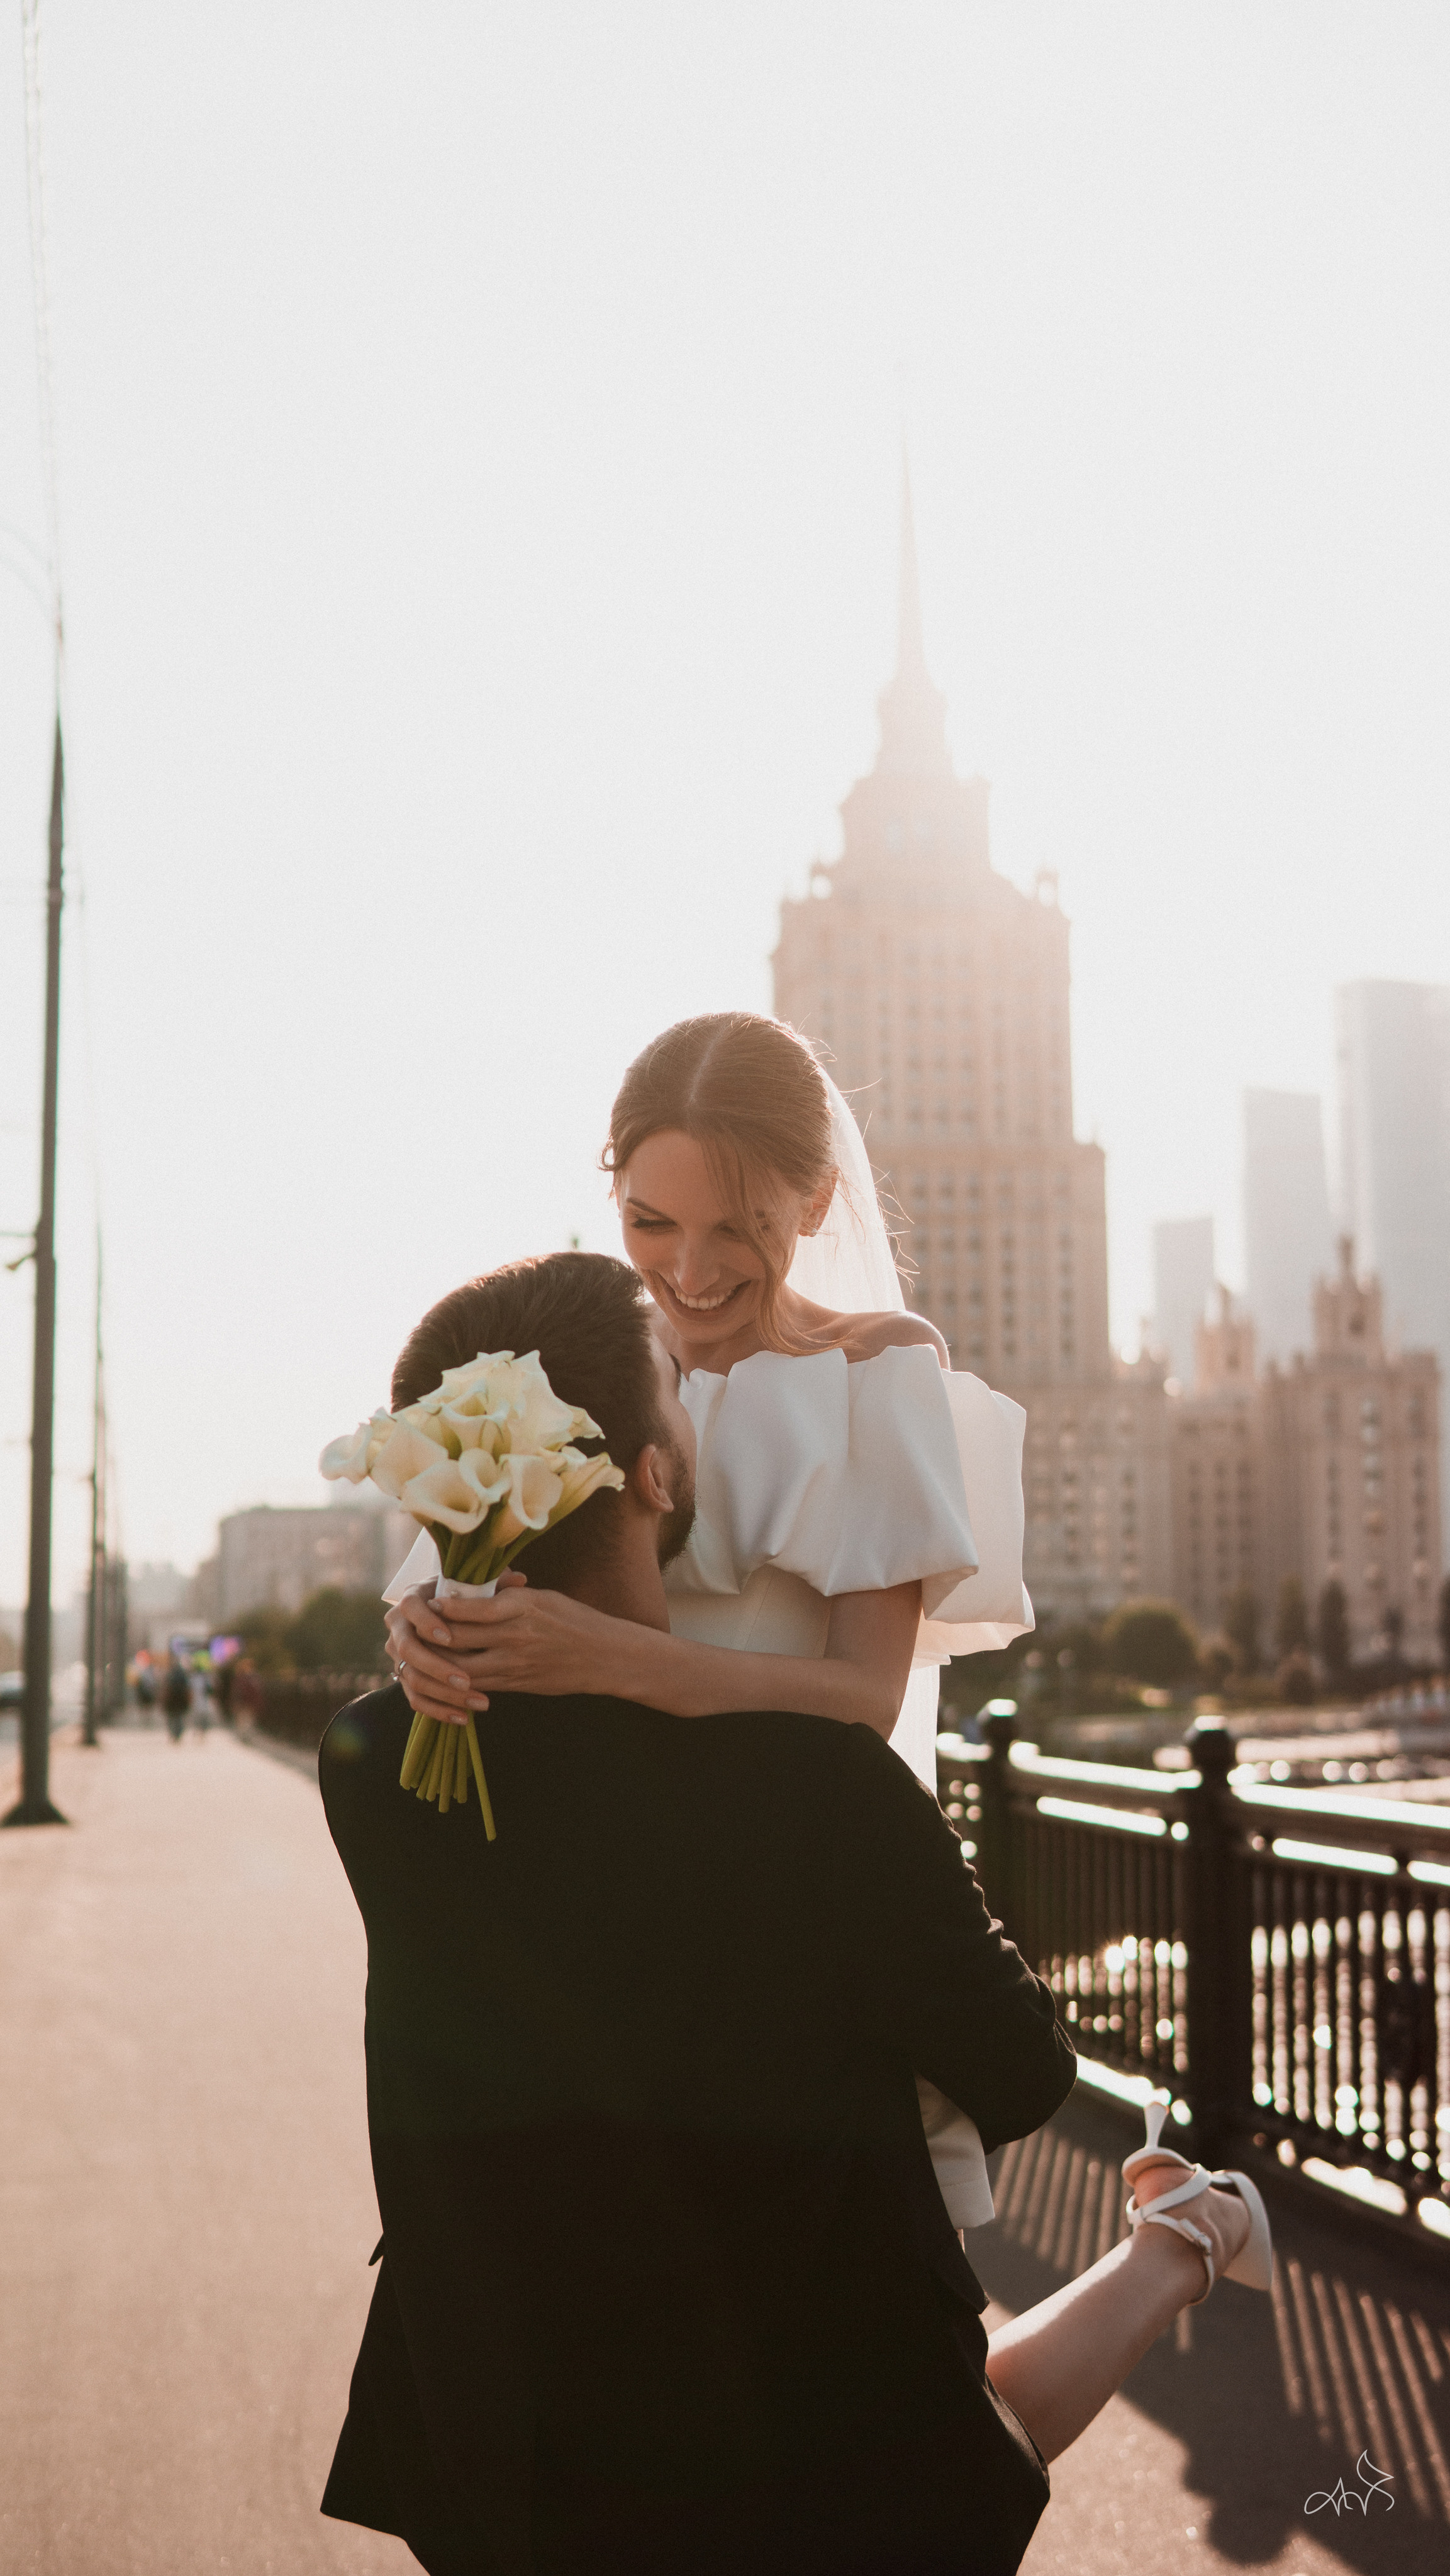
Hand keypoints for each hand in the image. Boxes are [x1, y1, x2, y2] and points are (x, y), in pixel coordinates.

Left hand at [385, 1576, 615, 1721]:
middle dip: (432, 1635)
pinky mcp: (517, 1684)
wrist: (605, 1656)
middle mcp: (516, 1635)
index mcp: (523, 1606)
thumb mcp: (542, 1597)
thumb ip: (508, 1597)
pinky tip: (447, 1673)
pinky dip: (459, 1680)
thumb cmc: (574, 1619)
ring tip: (425, 1653)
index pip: (472, 1608)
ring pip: (462, 1667)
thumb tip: (471, 1592)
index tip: (430, 1602)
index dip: (445, 1607)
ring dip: (439, 1662)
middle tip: (415, 1628)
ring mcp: (515, 1663)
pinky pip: (479, 1684)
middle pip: (460, 1638)